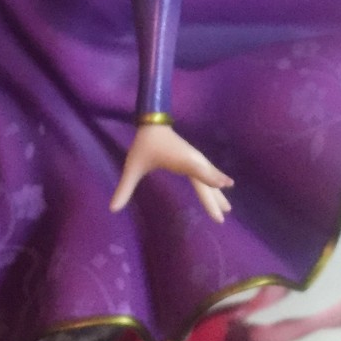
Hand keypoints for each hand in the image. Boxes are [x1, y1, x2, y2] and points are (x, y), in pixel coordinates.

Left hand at [110, 124, 234, 222]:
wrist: (153, 123)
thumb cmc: (144, 145)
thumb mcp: (133, 166)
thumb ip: (125, 187)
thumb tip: (112, 209)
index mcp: (180, 161)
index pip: (197, 172)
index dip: (211, 177)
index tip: (225, 186)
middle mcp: (192, 160)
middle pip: (206, 181)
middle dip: (215, 199)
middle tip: (223, 217)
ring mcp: (195, 158)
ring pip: (210, 177)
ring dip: (218, 192)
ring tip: (227, 208)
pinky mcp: (194, 158)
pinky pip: (208, 172)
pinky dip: (215, 180)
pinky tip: (222, 186)